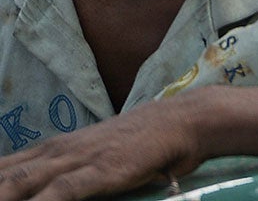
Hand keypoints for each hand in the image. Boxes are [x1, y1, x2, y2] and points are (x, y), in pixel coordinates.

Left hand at [0, 93, 208, 199]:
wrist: (182, 122)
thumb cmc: (137, 146)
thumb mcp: (88, 159)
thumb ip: (59, 177)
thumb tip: (38, 191)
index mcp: (47, 152)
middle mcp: (53, 154)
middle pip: (0, 178)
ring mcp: (75, 161)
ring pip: (18, 184)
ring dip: (1, 196)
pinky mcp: (99, 171)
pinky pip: (61, 192)